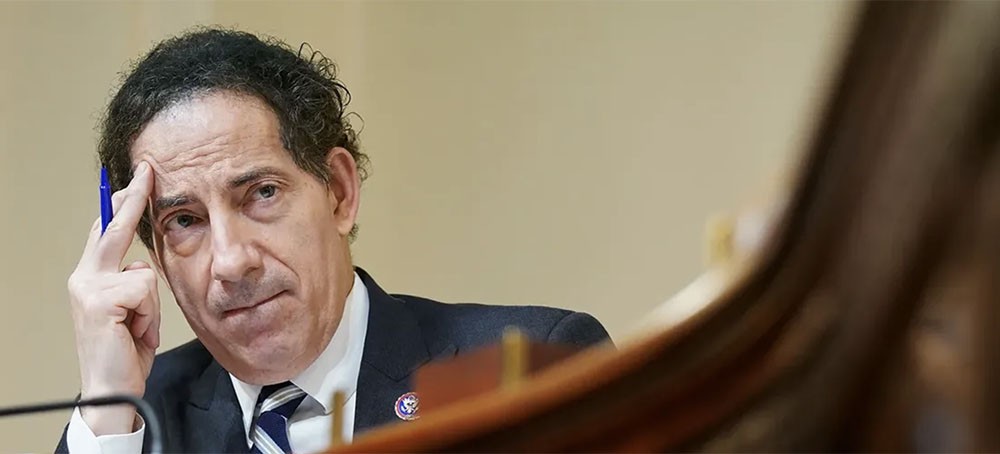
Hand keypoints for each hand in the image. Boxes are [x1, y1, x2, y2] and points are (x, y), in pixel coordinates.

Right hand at [67, 162, 159, 434]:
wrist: (112, 389)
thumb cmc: (125, 352)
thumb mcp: (133, 311)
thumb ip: (132, 284)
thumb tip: (139, 264)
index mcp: (91, 277)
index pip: (105, 231)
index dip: (120, 204)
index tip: (137, 178)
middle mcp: (84, 277)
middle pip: (112, 228)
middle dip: (132, 199)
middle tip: (149, 170)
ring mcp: (89, 288)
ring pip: (144, 273)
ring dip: (151, 307)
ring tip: (137, 329)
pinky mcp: (100, 300)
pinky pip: (146, 292)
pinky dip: (149, 316)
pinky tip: (135, 333)